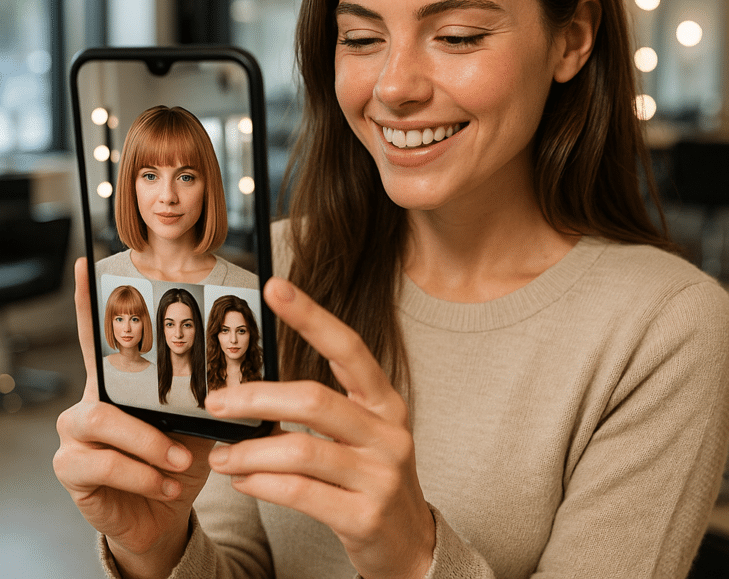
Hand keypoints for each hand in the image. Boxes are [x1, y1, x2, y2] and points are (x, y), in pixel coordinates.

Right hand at [53, 258, 213, 578]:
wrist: (163, 512)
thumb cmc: (181, 458)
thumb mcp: (203, 423)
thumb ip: (219, 398)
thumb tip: (270, 382)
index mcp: (124, 379)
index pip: (101, 333)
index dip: (89, 299)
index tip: (86, 263)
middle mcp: (93, 398)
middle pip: (101, 377)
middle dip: (144, 401)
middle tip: (185, 429)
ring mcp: (77, 432)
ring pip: (103, 420)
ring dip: (151, 445)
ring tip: (181, 463)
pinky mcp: (72, 467)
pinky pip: (103, 463)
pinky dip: (142, 475)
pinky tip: (167, 484)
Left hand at [206, 276, 435, 578]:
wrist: (408, 544)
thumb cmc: (373, 478)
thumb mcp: (362, 434)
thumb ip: (323, 410)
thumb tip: (253, 393)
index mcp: (385, 401)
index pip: (347, 347)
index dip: (311, 316)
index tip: (275, 288)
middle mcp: (388, 431)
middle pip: (315, 399)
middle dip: (257, 398)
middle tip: (217, 401)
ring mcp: (380, 475)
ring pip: (301, 450)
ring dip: (249, 451)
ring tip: (221, 455)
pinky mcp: (364, 516)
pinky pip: (300, 492)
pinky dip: (261, 484)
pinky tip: (242, 479)